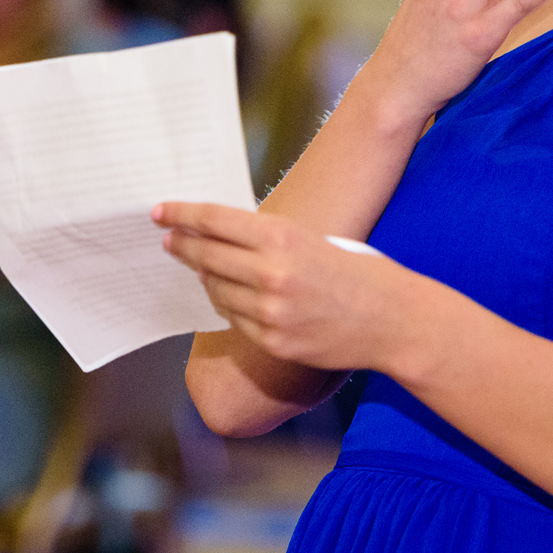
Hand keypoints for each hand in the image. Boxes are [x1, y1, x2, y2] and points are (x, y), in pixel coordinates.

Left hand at [156, 202, 427, 372]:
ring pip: (216, 290)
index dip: (182, 215)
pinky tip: (228, 296)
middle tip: (167, 239)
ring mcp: (270, 311)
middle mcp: (271, 273)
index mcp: (283, 238)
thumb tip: (224, 237)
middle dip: (182, 246)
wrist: (392, 320)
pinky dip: (228, 305)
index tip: (160, 212)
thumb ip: (270, 239)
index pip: (215, 221)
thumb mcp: (315, 239)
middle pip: (206, 255)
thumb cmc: (359, 271)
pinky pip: (234, 319)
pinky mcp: (273, 341)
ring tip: (201, 267)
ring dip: (205, 277)